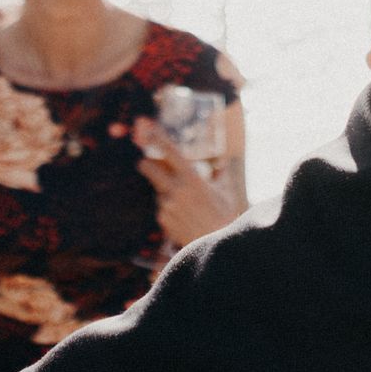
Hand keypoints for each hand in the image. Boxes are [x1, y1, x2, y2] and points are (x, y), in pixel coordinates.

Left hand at [139, 123, 245, 247]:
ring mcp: (167, 205)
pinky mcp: (162, 220)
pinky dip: (167, 208)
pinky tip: (182, 216)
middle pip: (149, 167)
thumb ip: (221, 174)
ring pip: (157, 190)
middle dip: (145, 163)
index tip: (147, 127)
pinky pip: (160, 208)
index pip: (170, 151)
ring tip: (182, 203)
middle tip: (144, 163)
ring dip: (163, 191)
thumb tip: (222, 163)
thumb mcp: (225, 191)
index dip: (156, 137)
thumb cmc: (224, 216)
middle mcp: (176, 189)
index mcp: (192, 178)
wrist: (218, 245)